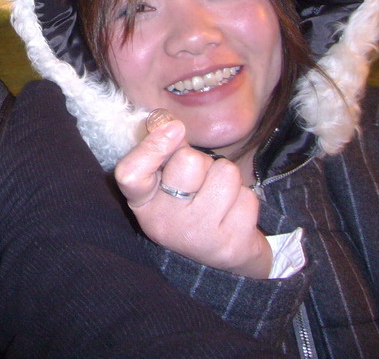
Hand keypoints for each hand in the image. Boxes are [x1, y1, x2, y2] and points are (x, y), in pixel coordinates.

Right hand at [114, 114, 272, 278]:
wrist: (223, 259)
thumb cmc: (192, 206)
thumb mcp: (169, 180)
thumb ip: (165, 148)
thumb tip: (162, 118)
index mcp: (142, 203)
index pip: (131, 173)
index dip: (152, 147)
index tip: (174, 128)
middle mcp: (164, 224)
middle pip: (189, 161)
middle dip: (203, 161)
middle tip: (201, 183)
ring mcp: (197, 237)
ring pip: (225, 173)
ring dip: (228, 179)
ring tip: (219, 199)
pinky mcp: (230, 247)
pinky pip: (247, 197)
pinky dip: (245, 200)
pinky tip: (233, 216)